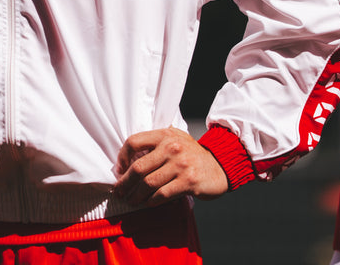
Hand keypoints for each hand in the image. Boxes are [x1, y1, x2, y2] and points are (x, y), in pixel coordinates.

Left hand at [113, 127, 228, 205]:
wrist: (220, 165)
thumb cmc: (192, 154)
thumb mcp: (175, 139)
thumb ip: (156, 142)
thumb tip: (129, 157)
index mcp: (164, 135)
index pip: (134, 142)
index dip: (122, 157)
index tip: (119, 169)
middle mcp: (171, 147)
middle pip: (138, 167)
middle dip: (124, 182)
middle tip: (119, 191)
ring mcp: (180, 164)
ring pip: (148, 183)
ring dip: (136, 195)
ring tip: (131, 200)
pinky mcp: (188, 181)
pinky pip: (162, 194)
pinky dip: (152, 201)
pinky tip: (148, 203)